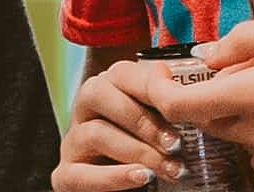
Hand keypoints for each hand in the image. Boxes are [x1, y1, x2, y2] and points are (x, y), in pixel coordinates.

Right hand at [53, 58, 189, 190]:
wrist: (137, 185)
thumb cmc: (155, 144)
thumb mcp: (162, 119)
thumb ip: (168, 101)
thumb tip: (188, 91)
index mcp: (108, 84)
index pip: (123, 73)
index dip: (153, 86)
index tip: (183, 105)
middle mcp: (85, 107)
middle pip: (100, 95)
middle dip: (144, 121)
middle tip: (177, 144)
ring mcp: (72, 140)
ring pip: (94, 133)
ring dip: (137, 152)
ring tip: (170, 168)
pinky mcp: (66, 174)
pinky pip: (80, 174)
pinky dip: (113, 177)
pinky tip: (142, 178)